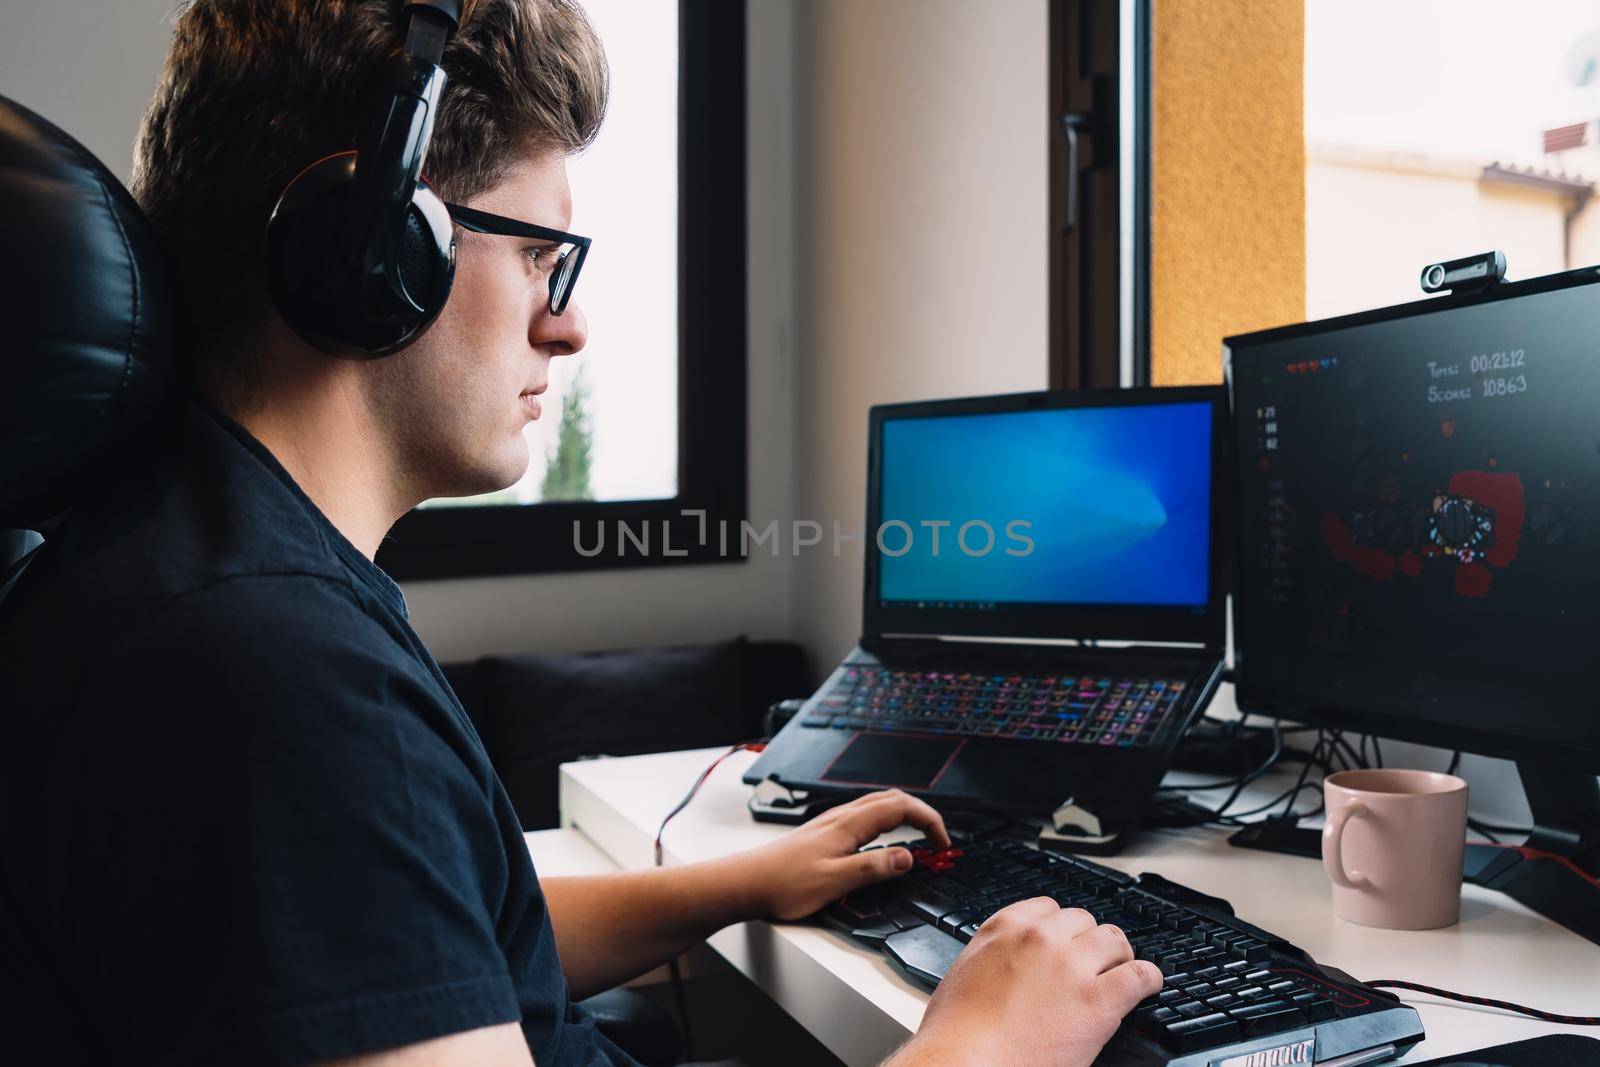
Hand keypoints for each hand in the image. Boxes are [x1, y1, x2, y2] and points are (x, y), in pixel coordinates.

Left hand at [733, 789, 950, 920]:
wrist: (748, 881)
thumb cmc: (784, 884)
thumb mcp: (835, 882)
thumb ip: (873, 868)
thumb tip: (908, 858)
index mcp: (849, 824)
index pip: (901, 807)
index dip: (929, 820)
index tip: (943, 842)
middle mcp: (842, 817)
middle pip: (892, 799)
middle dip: (922, 813)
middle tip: (938, 839)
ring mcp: (833, 821)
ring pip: (878, 804)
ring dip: (905, 814)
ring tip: (919, 836)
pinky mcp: (825, 831)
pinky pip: (865, 814)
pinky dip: (887, 820)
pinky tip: (884, 839)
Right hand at [891, 898, 1162, 1066]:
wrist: (965, 1062)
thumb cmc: (955, 1030)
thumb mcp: (965, 971)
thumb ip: (994, 954)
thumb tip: (1007, 963)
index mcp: (1005, 927)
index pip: (1048, 908)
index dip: (1061, 928)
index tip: (1067, 940)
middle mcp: (1041, 938)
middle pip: (1084, 920)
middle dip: (1089, 941)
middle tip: (1092, 962)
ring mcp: (1072, 966)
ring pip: (1114, 940)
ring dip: (1119, 955)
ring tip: (1121, 970)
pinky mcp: (1098, 1000)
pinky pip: (1139, 975)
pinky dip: (1148, 979)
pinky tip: (1147, 985)